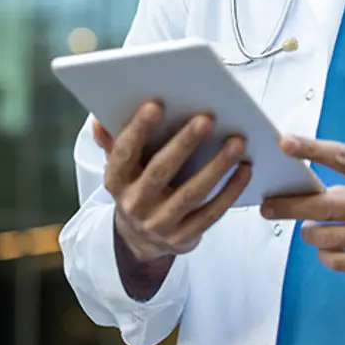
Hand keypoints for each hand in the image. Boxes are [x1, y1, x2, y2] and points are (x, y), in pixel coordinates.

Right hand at [95, 101, 252, 265]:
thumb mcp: (121, 167)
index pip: (124, 153)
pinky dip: (230, 191)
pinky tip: (245, 169)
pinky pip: (211, 213)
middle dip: (184, 143)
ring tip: (237, 142)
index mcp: (116, 180)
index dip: (138, 129)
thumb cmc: (136, 187)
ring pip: (191, 193)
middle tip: (207, 118)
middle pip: (160, 171)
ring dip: (216, 166)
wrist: (139, 240)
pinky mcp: (183, 237)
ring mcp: (160, 223)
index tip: (157, 104)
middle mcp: (135, 204)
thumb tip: (100, 119)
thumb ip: (114, 141)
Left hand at [259, 135, 344, 295]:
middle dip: (289, 206)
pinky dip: (327, 255)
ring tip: (308, 228)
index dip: (311, 149)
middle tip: (267, 205)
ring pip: (327, 237)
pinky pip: (341, 262)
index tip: (285, 142)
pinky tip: (328, 249)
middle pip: (324, 205)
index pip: (344, 157)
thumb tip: (317, 187)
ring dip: (310, 233)